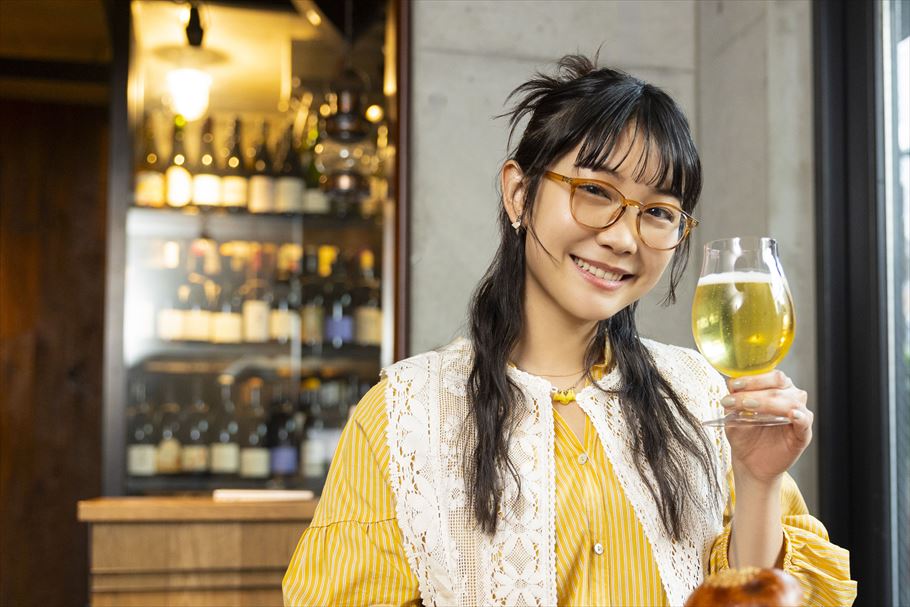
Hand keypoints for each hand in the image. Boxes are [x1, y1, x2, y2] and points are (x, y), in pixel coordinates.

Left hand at [722, 370, 812, 485]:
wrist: (750, 461)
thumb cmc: (743, 434)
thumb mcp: (733, 415)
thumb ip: (734, 399)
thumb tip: (730, 383)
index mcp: (774, 387)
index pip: (768, 374)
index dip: (751, 378)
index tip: (734, 385)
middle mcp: (789, 395)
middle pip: (779, 383)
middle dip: (755, 389)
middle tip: (738, 400)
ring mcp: (798, 413)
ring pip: (789, 400)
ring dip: (768, 402)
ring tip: (749, 407)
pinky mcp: (803, 432)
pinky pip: (804, 421)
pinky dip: (799, 416)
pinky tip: (791, 415)